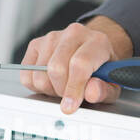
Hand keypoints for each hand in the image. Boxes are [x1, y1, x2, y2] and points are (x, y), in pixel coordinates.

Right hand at [18, 16, 133, 113]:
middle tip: (71, 94)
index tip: (70, 106)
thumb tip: (91, 93)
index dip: (74, 89)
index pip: (79, 64)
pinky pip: (27, 75)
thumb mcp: (112, 83)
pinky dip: (37, 86)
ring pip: (39, 75)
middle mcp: (73, 34)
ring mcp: (52, 38)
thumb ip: (104, 90)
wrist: (92, 50)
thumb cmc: (102, 68)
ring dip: (50, 89)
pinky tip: (50, 81)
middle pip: (56, 69)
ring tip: (63, 86)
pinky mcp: (36, 44)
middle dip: (62, 91)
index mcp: (97, 41)